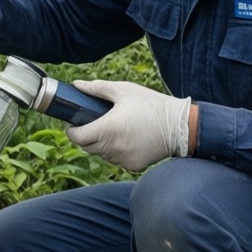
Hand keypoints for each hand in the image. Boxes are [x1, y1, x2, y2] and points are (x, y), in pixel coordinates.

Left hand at [65, 79, 191, 171]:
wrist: (179, 126)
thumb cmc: (151, 104)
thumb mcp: (123, 90)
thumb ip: (97, 88)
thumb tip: (77, 85)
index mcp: (108, 129)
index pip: (77, 137)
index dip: (72, 130)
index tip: (75, 122)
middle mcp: (113, 148)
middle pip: (86, 147)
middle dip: (85, 135)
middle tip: (92, 123)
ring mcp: (123, 159)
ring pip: (100, 154)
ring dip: (99, 144)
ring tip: (109, 129)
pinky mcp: (132, 166)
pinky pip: (115, 160)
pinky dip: (114, 151)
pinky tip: (124, 139)